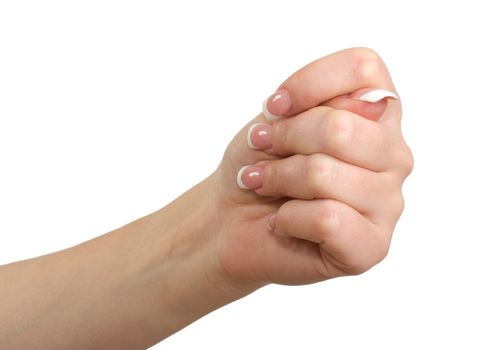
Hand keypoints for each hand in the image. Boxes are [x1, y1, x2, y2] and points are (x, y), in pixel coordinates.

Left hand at [208, 47, 412, 287]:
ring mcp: (388, 202)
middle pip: (340, 128)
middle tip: (263, 150)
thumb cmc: (260, 163)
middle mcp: (393, 155)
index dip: (309, 83)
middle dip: (283, 139)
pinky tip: (283, 221)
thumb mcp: (276, 118)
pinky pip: (327, 219)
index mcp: (377, 114)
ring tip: (266, 185)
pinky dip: (288, 218)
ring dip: (278, 179)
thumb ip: (315, 104)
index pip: (365, 69)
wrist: (232, 217)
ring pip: (324, 174)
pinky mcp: (372, 246)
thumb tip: (349, 114)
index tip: (274, 107)